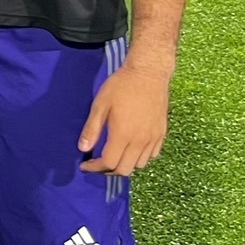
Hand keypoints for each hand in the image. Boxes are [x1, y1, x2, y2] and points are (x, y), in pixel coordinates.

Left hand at [77, 61, 172, 175]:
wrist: (148, 74)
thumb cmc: (121, 86)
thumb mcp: (100, 104)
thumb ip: (92, 129)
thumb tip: (82, 148)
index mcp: (123, 135)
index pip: (109, 163)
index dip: (95, 168)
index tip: (85, 165)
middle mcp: (141, 141)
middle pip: (125, 170)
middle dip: (108, 170)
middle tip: (97, 162)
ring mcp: (153, 138)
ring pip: (139, 165)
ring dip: (125, 164)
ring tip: (113, 155)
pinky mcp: (162, 133)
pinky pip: (152, 155)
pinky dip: (139, 158)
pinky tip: (130, 149)